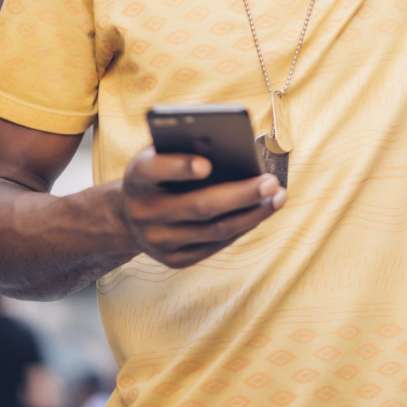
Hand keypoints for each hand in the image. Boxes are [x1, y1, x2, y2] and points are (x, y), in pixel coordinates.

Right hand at [120, 147, 285, 268]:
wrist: (129, 216)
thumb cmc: (159, 171)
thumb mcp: (161, 152)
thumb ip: (186, 146)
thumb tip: (234, 146)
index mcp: (137, 176)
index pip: (154, 170)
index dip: (180, 167)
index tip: (207, 164)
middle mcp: (143, 211)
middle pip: (198, 206)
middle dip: (240, 194)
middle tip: (271, 182)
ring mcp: (158, 241)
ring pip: (213, 230)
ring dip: (252, 214)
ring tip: (278, 197)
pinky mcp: (173, 260)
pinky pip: (214, 245)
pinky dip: (241, 227)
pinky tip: (261, 212)